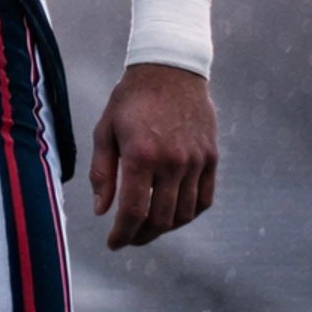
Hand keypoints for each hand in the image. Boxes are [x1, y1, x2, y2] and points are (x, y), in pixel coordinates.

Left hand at [89, 64, 217, 249]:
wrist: (170, 67)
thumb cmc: (131, 98)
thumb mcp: (105, 130)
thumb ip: (102, 172)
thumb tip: (101, 211)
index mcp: (141, 155)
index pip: (133, 213)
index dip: (122, 235)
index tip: (113, 243)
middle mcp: (172, 162)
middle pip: (160, 220)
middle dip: (141, 236)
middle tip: (128, 237)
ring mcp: (195, 161)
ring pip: (183, 214)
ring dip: (164, 228)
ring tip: (148, 227)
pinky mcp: (210, 157)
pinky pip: (204, 199)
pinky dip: (189, 214)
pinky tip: (173, 214)